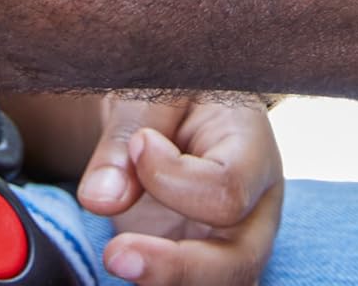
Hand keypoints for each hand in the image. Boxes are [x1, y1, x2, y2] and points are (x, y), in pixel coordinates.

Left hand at [77, 95, 283, 285]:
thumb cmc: (166, 91)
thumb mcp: (145, 94)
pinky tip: (131, 268)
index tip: (138, 145)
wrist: (168, 108)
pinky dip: (162, 285)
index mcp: (253, 149)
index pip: (228, 188)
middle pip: (240, 262)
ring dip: (168, 283)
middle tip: (116, 255)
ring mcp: (235, 244)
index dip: (174, 179)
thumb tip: (100, 200)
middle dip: (178, 269)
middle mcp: (256, 207)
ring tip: (117, 260)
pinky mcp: (207, 265)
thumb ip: (122, 142)